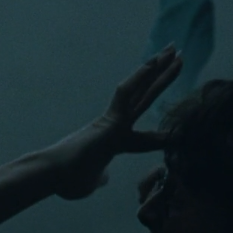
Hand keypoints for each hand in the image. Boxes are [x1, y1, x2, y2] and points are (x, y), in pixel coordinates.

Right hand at [45, 45, 182, 200]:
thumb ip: (99, 178)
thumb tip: (102, 177)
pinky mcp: (108, 120)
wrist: (51, 176)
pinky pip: (125, 94)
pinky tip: (153, 63)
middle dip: (163, 80)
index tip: (181, 130)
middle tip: (179, 57)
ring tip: (174, 50)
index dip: (164, 134)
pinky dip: (139, 78)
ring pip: (141, 91)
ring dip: (158, 70)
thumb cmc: (67, 181)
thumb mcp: (91, 182)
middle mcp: (116, 127)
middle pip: (146, 99)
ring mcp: (113, 121)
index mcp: (116, 143)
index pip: (146, 137)